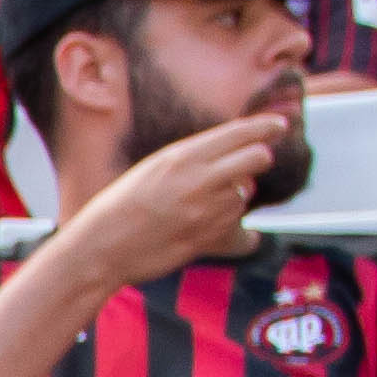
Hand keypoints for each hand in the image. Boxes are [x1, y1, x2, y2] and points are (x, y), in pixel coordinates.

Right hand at [58, 107, 292, 284]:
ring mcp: (205, 211)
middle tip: (248, 167)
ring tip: (200, 210)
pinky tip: (220, 234)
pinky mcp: (207, 240)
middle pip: (258, 158)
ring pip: (245, 196)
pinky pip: (242, 232)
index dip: (266, 127)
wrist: (98, 249)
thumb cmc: (119, 208)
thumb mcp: (153, 169)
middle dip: (259, 160)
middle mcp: (198, 180)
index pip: (240, 133)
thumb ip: (193, 159)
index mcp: (181, 156)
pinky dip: (236, 234)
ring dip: (234, 201)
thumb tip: (236, 154)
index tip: (279, 126)